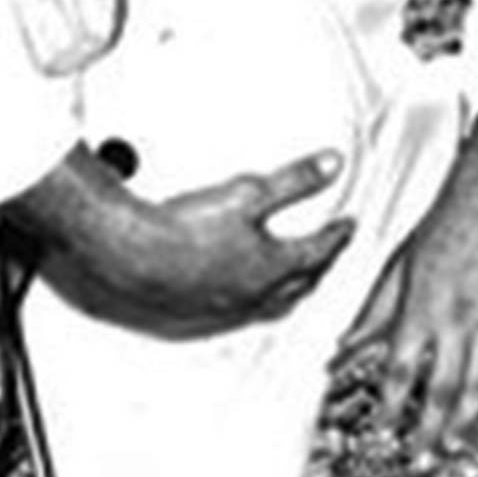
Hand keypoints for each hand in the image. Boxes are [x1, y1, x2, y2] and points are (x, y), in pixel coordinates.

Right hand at [12, 148, 352, 339]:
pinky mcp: (198, 312)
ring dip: (290, 289)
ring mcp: (226, 307)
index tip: (347, 225)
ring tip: (295, 277)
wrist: (130, 256)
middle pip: (300, 283)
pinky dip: (254, 300)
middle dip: (318, 266)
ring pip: (272, 302)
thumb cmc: (186, 229)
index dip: (336, 236)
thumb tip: (332, 164)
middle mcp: (255, 294)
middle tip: (328, 253)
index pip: (318, 251)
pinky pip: (238, 310)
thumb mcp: (249, 192)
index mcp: (273, 267)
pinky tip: (241, 291)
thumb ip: (295, 180)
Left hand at [333, 146, 477, 461]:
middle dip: (428, 432)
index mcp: (419, 310)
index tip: (382, 430)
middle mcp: (455, 321)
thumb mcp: (396, 268)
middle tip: (419, 458)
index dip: (389, 409)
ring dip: (465, 425)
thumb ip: (372, 314)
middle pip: (440, 392)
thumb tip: (343, 348)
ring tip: (455, 448)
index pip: (398, 373)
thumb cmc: (445, 224)